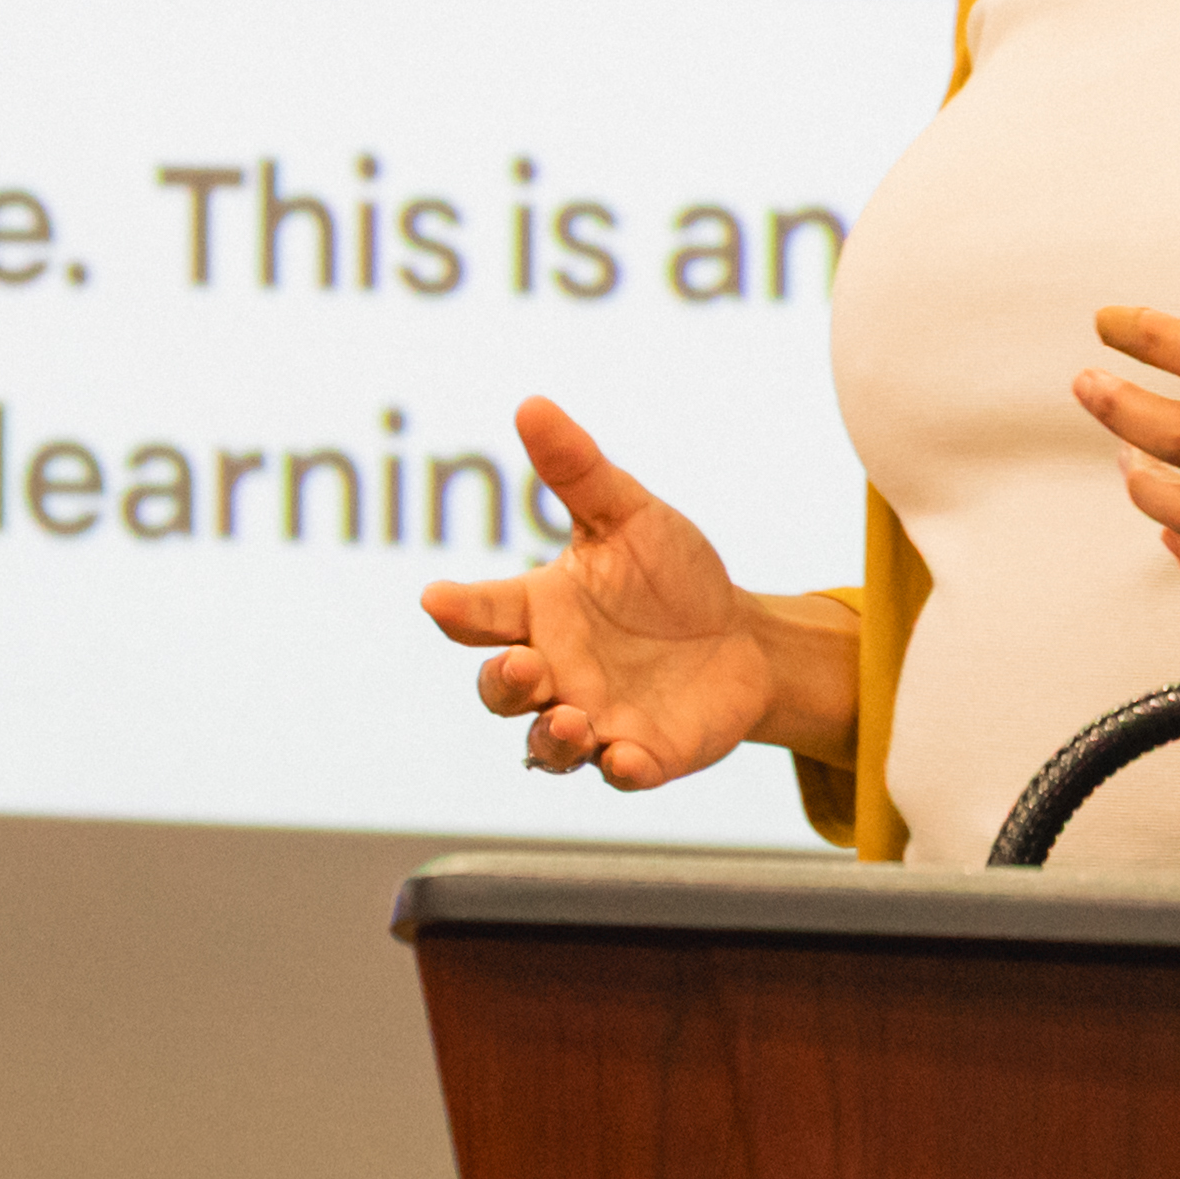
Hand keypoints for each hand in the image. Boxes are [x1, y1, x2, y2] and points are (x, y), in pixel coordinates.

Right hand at [418, 399, 827, 789]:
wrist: (742, 638)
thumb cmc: (670, 575)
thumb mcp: (628, 516)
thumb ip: (578, 471)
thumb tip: (532, 404)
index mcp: (539, 612)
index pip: (482, 615)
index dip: (456, 609)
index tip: (437, 598)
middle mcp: (555, 672)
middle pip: (500, 690)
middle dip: (503, 683)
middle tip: (525, 665)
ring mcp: (594, 719)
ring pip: (546, 746)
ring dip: (550, 737)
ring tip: (571, 719)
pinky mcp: (642, 755)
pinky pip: (619, 774)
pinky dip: (618, 770)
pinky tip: (626, 757)